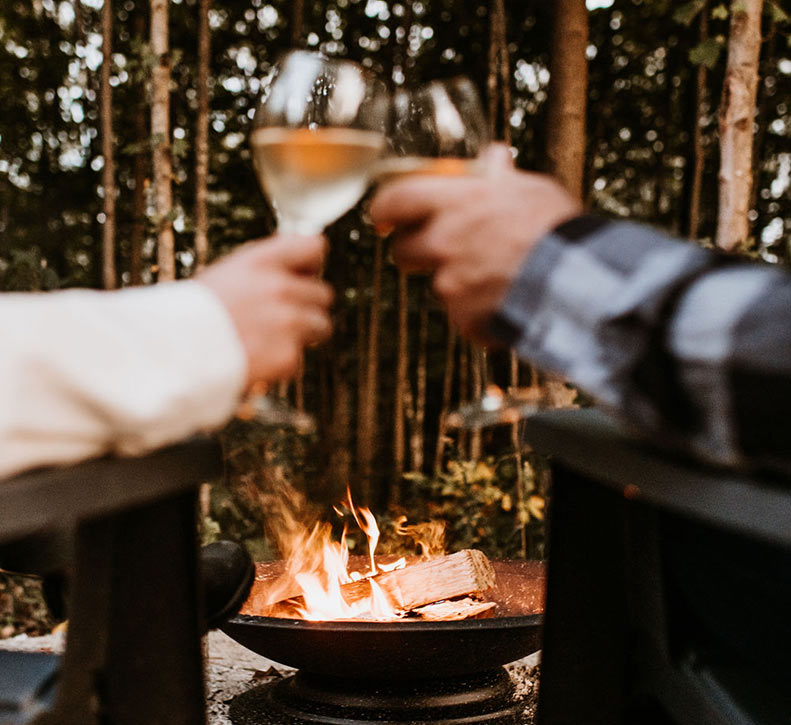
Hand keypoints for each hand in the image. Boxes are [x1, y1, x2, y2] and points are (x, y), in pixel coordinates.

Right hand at [196, 234, 332, 385]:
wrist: (171, 354)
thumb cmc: (193, 315)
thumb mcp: (227, 275)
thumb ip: (263, 271)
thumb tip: (298, 272)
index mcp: (262, 262)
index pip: (315, 247)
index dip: (310, 264)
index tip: (300, 276)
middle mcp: (280, 288)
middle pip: (324, 294)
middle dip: (307, 307)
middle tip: (280, 319)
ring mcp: (288, 323)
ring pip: (322, 326)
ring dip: (303, 334)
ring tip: (269, 340)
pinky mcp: (288, 357)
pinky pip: (298, 359)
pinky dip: (282, 364)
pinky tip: (255, 360)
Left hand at [369, 145, 580, 339]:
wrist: (574, 281)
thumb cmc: (554, 228)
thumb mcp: (529, 188)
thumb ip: (500, 177)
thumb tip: (493, 156)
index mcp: (454, 202)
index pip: (393, 200)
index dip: (382, 210)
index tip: (382, 218)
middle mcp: (442, 242)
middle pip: (403, 251)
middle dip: (415, 251)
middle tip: (439, 250)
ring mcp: (449, 283)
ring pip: (437, 284)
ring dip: (455, 282)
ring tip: (495, 277)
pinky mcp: (462, 317)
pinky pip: (462, 315)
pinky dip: (477, 312)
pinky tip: (506, 301)